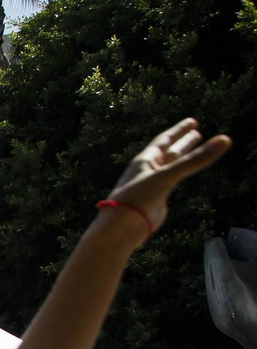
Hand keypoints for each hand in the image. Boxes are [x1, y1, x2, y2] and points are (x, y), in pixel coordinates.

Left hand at [106, 119, 230, 234]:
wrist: (123, 227)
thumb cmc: (139, 198)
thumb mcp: (168, 175)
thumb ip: (195, 159)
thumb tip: (225, 140)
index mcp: (145, 161)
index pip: (164, 140)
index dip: (179, 130)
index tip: (192, 121)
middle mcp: (148, 171)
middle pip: (169, 152)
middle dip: (183, 142)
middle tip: (196, 131)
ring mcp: (153, 185)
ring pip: (171, 167)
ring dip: (183, 157)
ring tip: (195, 149)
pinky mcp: (157, 199)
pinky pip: (172, 182)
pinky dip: (180, 174)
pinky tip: (182, 174)